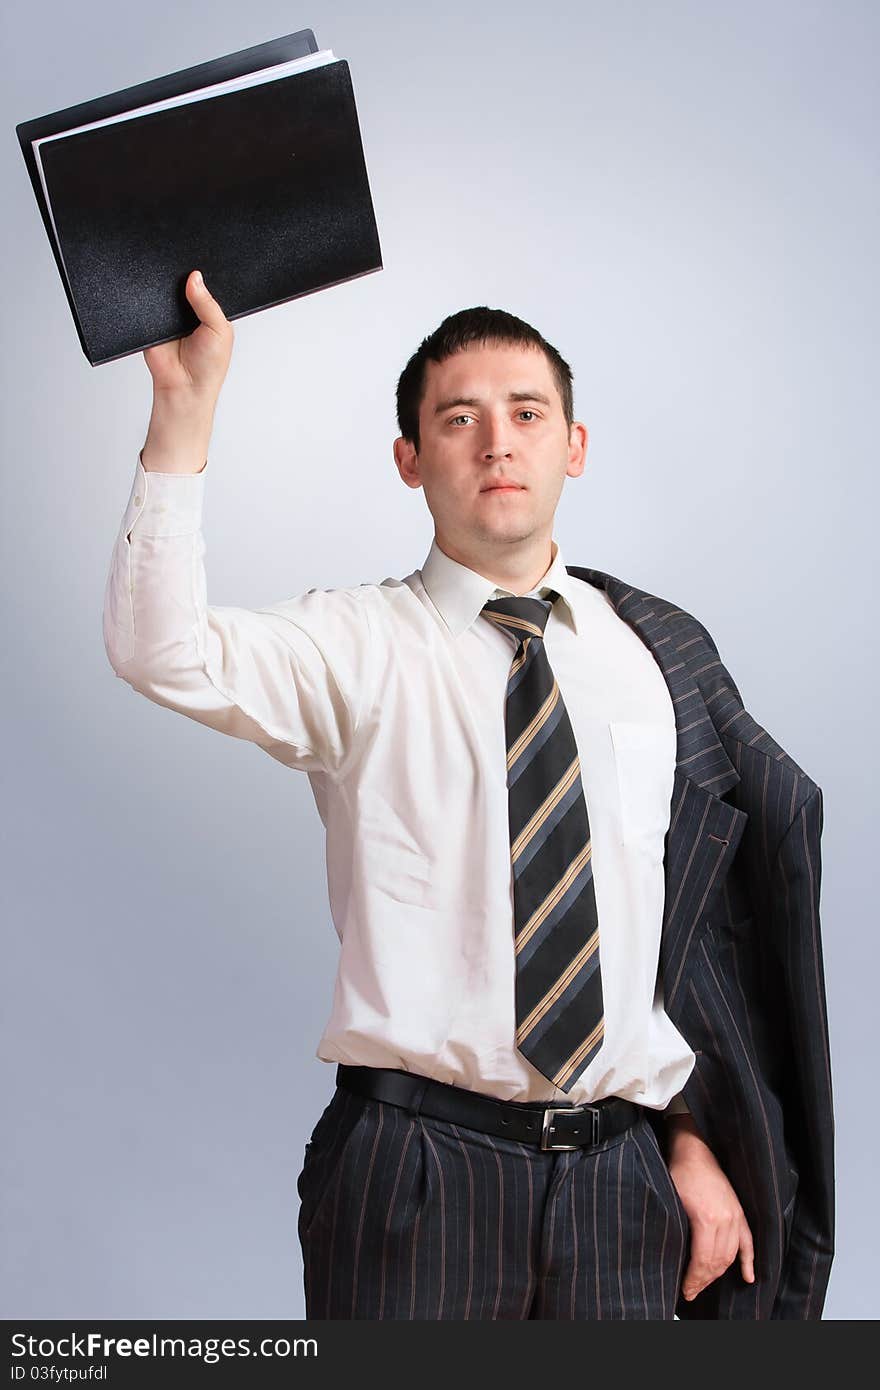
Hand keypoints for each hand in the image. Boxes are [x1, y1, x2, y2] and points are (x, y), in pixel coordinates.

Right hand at [143, 269, 233, 399]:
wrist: (184, 387)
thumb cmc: (209, 367)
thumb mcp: (220, 330)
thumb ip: (208, 303)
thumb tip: (195, 277)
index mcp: (209, 312)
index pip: (205, 287)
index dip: (203, 279)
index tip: (199, 271)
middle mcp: (190, 313)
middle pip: (184, 286)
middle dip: (185, 284)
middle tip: (187, 286)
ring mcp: (170, 317)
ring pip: (166, 293)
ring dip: (168, 293)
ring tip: (176, 302)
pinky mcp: (152, 323)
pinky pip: (149, 305)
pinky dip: (152, 303)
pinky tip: (160, 307)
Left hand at [665, 1116, 754, 1301]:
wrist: (695, 1148)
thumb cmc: (679, 1172)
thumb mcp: (672, 1201)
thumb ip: (679, 1230)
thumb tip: (675, 1258)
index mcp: (706, 1219)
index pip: (703, 1261)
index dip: (694, 1279)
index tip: (685, 1290)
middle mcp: (725, 1220)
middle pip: (718, 1262)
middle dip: (704, 1280)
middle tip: (691, 1292)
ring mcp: (735, 1216)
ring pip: (731, 1255)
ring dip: (719, 1274)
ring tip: (705, 1284)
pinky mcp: (739, 1211)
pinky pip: (748, 1241)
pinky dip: (749, 1261)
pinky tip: (748, 1277)